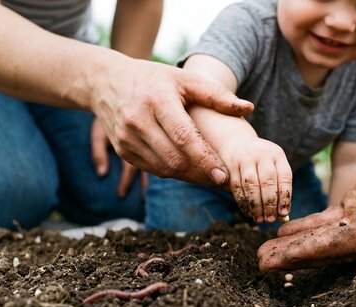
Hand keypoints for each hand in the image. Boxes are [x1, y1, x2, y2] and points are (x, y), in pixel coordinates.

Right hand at [90, 58, 253, 185]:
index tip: (222, 174)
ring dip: (189, 176)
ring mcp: (127, 138)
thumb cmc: (154, 79)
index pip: (183, 136)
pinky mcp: (122, 151)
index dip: (204, 158)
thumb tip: (248, 108)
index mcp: (157, 100)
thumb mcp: (184, 79)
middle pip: (174, 159)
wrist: (107, 82)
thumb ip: (217, 95)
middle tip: (223, 178)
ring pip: (164, 169)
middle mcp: (137, 120)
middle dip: (201, 172)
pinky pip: (153, 170)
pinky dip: (173, 173)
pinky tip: (190, 170)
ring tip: (211, 176)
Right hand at [218, 137, 291, 222]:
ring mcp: (245, 158)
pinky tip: (248, 213)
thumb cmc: (261, 162)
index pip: (284, 177)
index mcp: (277, 155)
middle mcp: (262, 155)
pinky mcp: (230, 165)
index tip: (283, 213)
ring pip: (251, 185)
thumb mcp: (273, 167)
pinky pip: (237, 187)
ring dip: (256, 205)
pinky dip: (243, 203)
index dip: (284, 197)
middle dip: (269, 204)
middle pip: (267, 182)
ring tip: (259, 219)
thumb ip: (278, 187)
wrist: (236, 143)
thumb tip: (283, 215)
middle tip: (270, 220)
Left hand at [257, 126, 355, 270]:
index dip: (319, 249)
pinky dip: (307, 230)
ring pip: (330, 241)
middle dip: (299, 257)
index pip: (353, 243)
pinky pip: (332, 225)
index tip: (288, 254)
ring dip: (298, 249)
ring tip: (264, 255)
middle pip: (336, 249)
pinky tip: (284, 234)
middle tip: (262, 263)